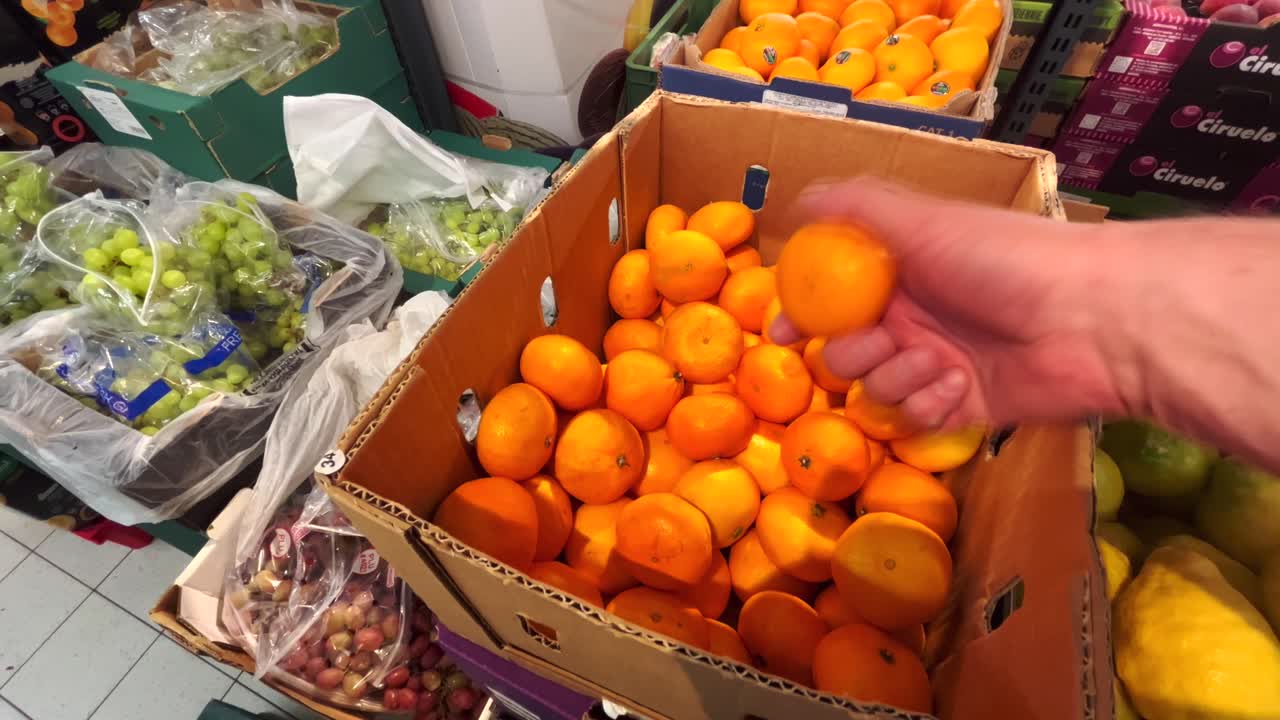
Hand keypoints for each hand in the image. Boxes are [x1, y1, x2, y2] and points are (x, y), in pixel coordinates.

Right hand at [769, 178, 1130, 429]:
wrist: (1092, 319)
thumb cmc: (1005, 259)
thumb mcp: (925, 221)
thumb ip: (858, 208)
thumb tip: (801, 197)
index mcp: (901, 271)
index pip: (834, 295)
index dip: (803, 312)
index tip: (781, 331)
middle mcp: (914, 317)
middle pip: (845, 349)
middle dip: (852, 351)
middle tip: (883, 341)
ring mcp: (936, 364)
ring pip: (875, 388)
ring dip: (898, 377)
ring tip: (939, 363)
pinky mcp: (959, 407)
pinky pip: (914, 418)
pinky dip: (929, 405)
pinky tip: (959, 387)